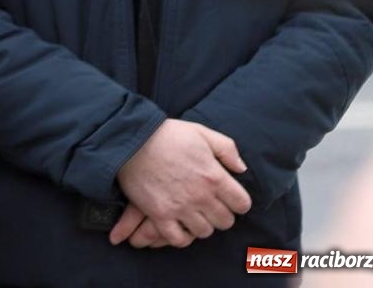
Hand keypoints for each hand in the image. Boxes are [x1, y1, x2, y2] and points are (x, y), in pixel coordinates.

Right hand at [115, 119, 250, 246]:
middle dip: (220, 214)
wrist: (130, 139)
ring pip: (204, 232)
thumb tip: (242, 169)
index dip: (237, 202)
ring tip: (193, 213)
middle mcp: (201, 196)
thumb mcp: (201, 132)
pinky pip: (178, 239)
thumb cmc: (166, 134)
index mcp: (214, 176)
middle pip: (225, 221)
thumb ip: (227, 149)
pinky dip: (181, 236)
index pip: (242, 205)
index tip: (227, 197)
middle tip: (208, 205)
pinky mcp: (159, 214)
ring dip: (201, 224)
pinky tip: (179, 224)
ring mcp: (180, 207)